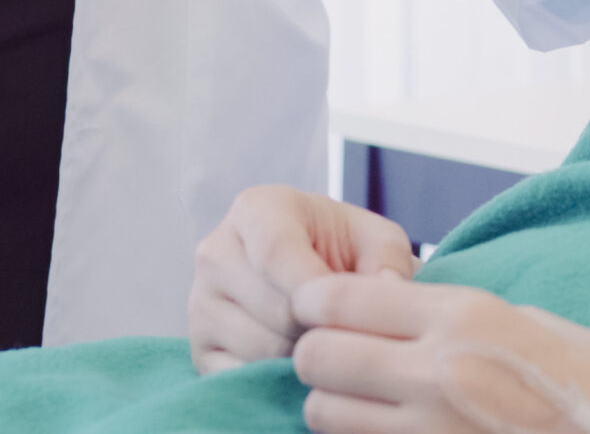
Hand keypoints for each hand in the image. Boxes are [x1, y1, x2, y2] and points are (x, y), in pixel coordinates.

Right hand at [190, 186, 418, 374]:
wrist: (315, 273)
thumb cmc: (345, 250)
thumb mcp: (377, 239)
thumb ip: (390, 259)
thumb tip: (388, 292)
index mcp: (256, 209)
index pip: (275, 252)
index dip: (315, 290)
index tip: (346, 311)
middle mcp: (216, 251)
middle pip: (272, 308)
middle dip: (320, 328)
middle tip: (347, 330)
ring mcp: (200, 302)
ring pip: (259, 349)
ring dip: (304, 357)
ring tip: (327, 342)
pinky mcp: (199, 347)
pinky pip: (241, 377)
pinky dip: (277, 379)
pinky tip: (300, 364)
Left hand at [292, 275, 589, 433]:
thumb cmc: (583, 371)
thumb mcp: (513, 316)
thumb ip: (439, 313)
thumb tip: (374, 308)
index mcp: (460, 315)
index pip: (338, 299)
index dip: (314, 302)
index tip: (318, 307)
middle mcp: (437, 371)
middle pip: (316, 357)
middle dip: (315, 354)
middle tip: (336, 357)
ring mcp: (432, 430)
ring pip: (323, 413)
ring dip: (331, 404)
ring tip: (364, 399)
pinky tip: (388, 427)